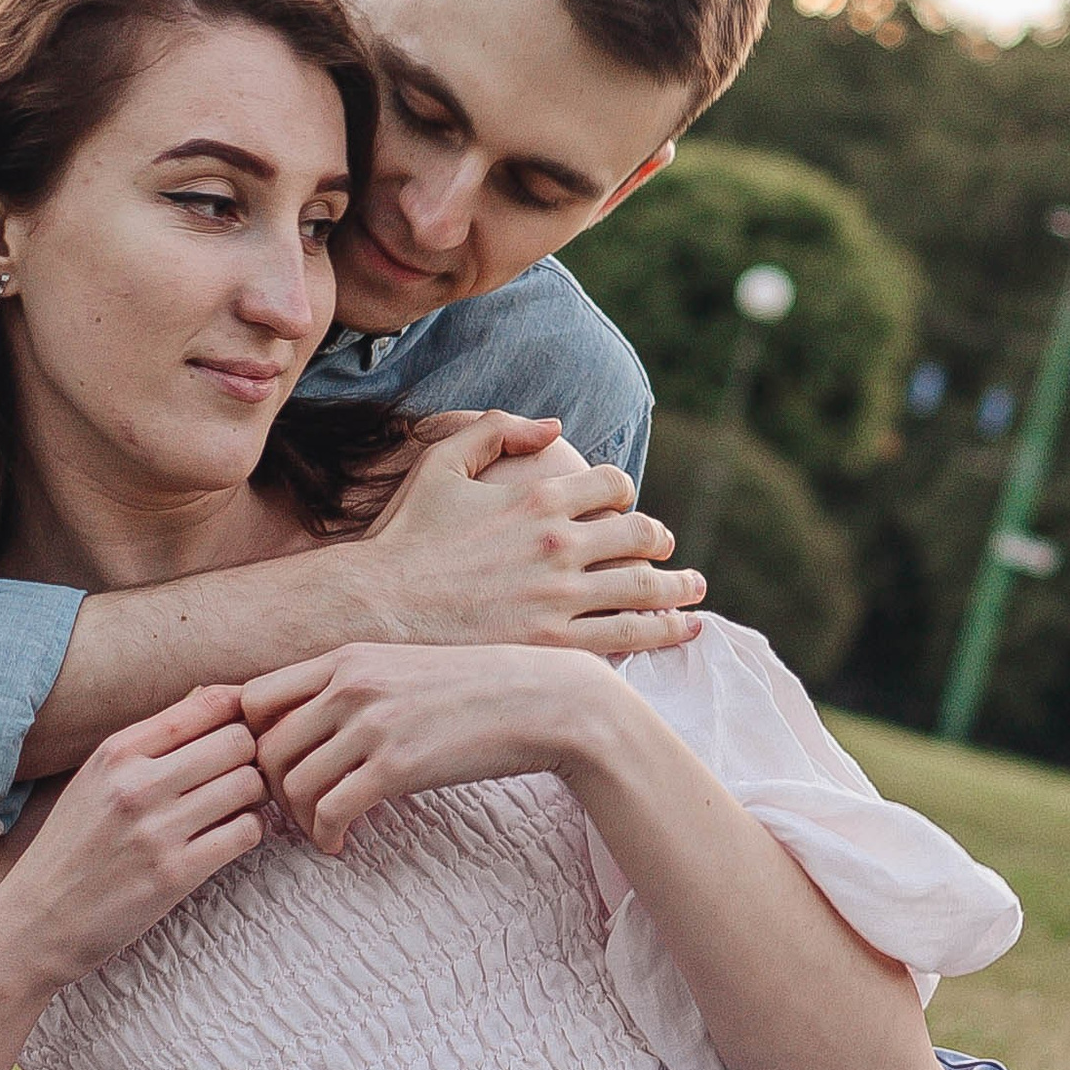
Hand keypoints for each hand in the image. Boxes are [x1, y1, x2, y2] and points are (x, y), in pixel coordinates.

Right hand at [0, 683, 266, 988]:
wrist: (36, 921)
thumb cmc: (72, 847)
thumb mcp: (96, 779)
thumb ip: (152, 742)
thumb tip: (217, 699)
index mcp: (117, 752)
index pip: (209, 703)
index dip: (241, 714)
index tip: (241, 733)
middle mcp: (137, 784)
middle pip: (239, 741)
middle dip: (252, 756)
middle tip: (243, 775)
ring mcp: (157, 830)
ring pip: (249, 784)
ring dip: (254, 796)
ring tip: (236, 808)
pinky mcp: (175, 874)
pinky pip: (245, 833)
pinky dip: (248, 832)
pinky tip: (228, 838)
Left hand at [242, 643, 620, 851]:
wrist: (542, 701)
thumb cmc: (475, 691)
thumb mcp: (402, 669)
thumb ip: (352, 687)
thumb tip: (308, 723)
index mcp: (345, 659)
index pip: (252, 699)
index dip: (249, 741)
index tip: (274, 769)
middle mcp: (349, 686)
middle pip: (263, 749)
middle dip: (269, 791)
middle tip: (295, 811)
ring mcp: (372, 725)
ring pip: (292, 784)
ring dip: (298, 820)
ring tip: (322, 831)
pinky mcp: (397, 766)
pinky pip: (331, 811)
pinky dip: (326, 836)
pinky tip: (341, 843)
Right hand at [357, 413, 705, 656]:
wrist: (375, 606)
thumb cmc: (402, 536)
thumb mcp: (440, 463)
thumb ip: (496, 429)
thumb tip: (553, 425)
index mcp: (539, 498)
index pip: (613, 486)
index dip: (627, 494)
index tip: (629, 507)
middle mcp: (559, 545)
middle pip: (642, 536)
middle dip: (662, 542)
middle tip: (671, 553)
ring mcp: (560, 597)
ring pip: (645, 590)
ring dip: (679, 590)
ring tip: (694, 594)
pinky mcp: (553, 644)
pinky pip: (625, 639)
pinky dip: (661, 633)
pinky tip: (680, 633)